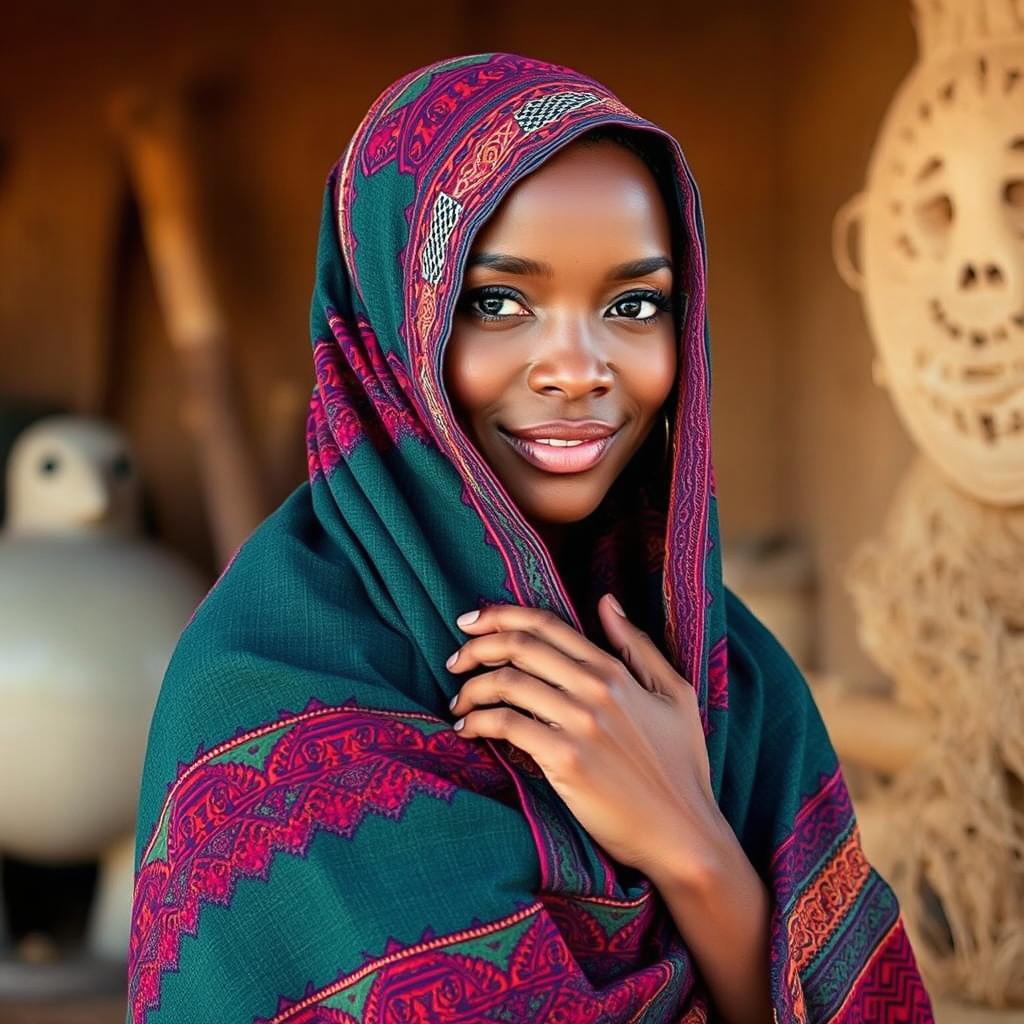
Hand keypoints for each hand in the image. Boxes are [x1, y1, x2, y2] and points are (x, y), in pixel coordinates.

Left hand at [446, 594, 730, 884]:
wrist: (684, 833)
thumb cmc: (680, 766)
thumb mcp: (674, 694)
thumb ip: (637, 646)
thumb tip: (606, 601)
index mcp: (615, 670)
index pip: (546, 624)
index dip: (500, 616)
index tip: (470, 622)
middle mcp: (595, 689)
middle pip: (519, 646)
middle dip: (476, 647)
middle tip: (454, 660)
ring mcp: (581, 723)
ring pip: (507, 683)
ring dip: (471, 688)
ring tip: (458, 701)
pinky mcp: (567, 760)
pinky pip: (507, 726)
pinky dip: (478, 722)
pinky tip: (467, 729)